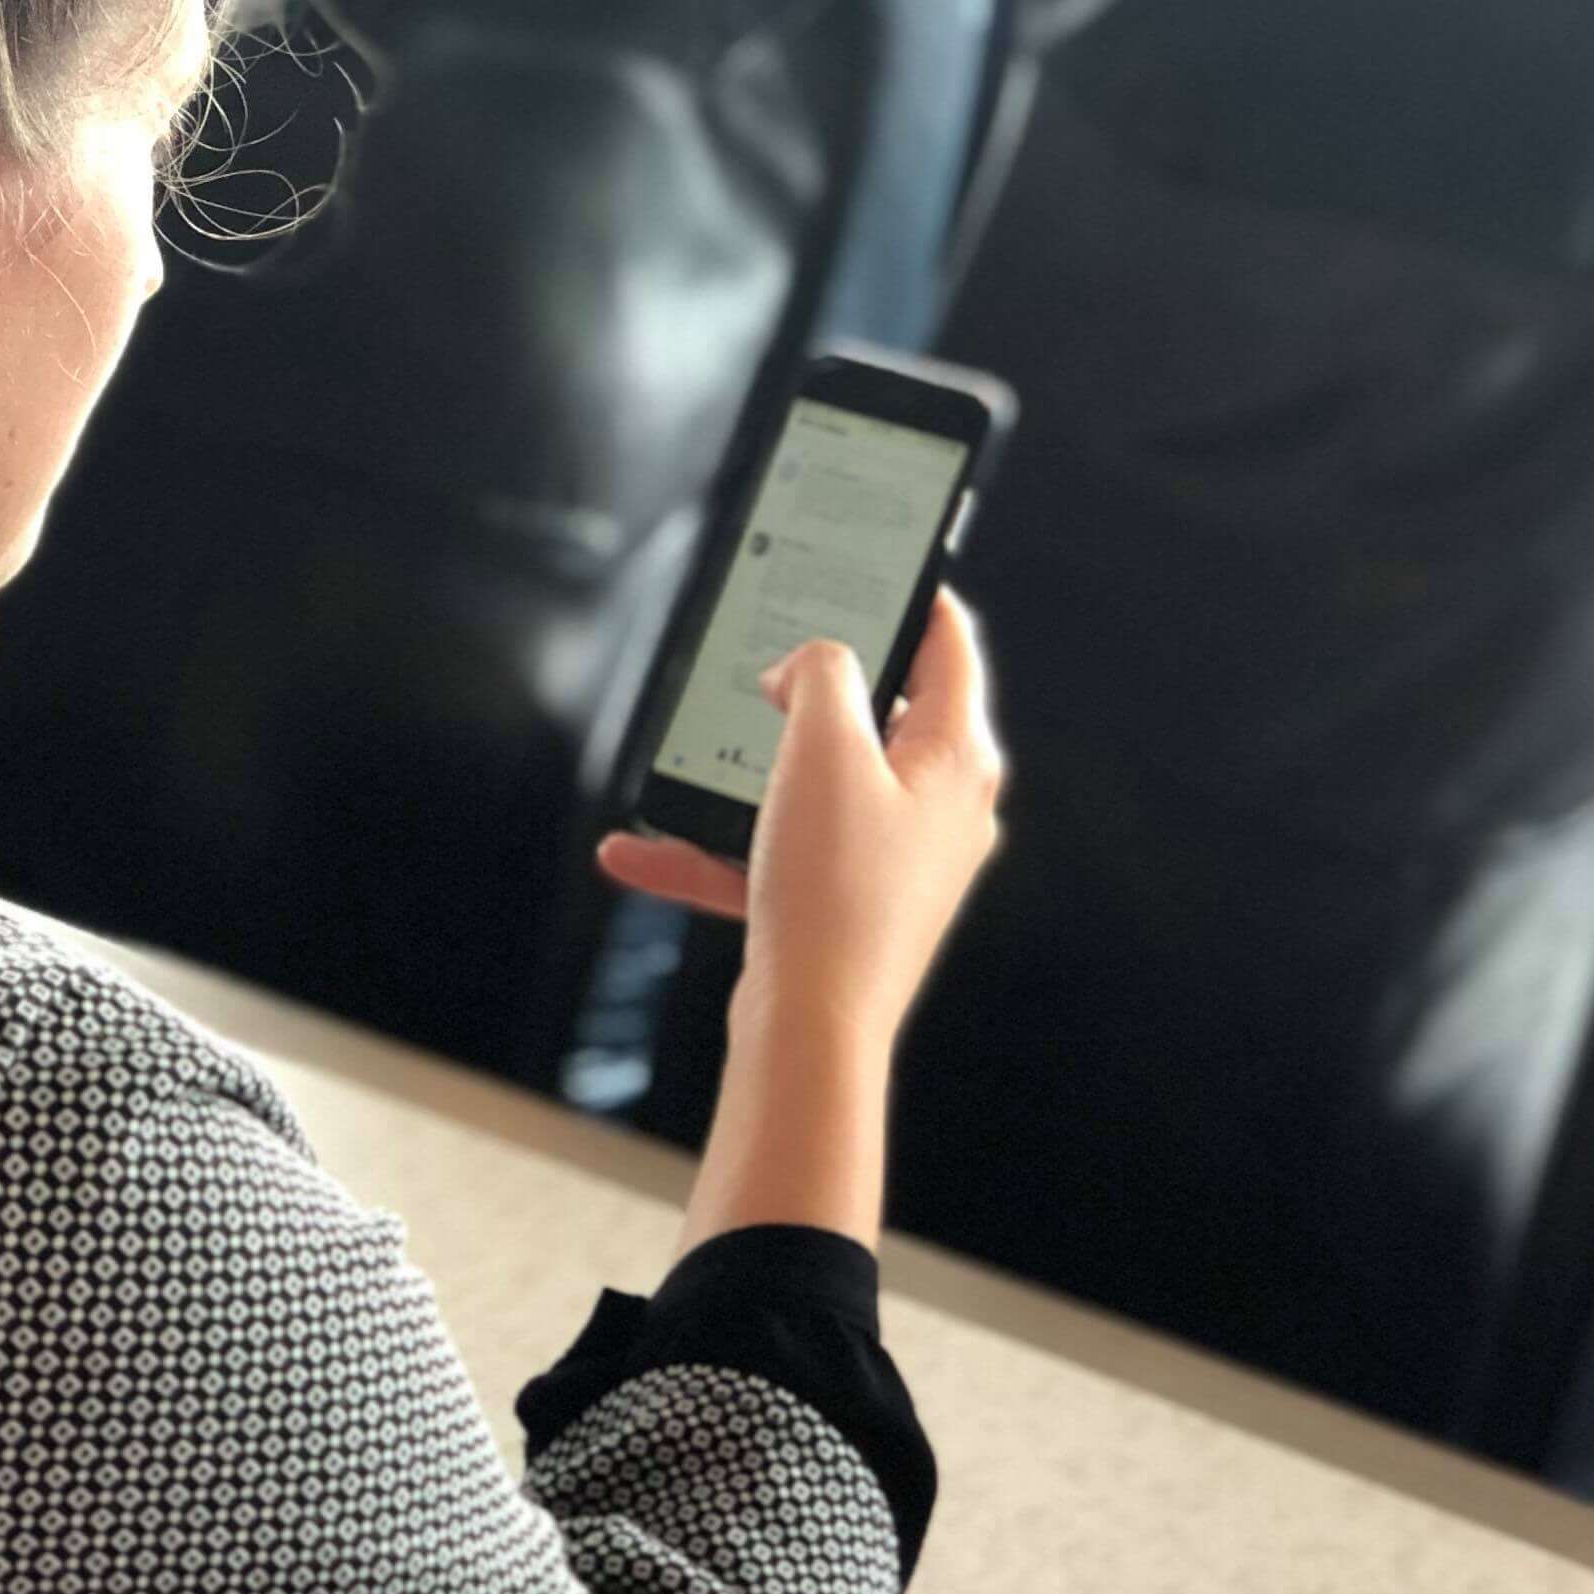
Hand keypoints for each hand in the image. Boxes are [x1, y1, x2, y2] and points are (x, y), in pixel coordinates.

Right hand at [598, 589, 1002, 1061]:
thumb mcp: (822, 748)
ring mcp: (896, 861)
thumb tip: (810, 670)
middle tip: (769, 652)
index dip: (913, 592)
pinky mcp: (848, 906)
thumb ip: (819, 674)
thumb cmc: (834, 890)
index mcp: (956, 758)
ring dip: (744, 774)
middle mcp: (941, 808)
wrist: (812, 1031)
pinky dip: (716, 849)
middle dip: (812, 687)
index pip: (949, 643)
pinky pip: (776, 857)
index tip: (878, 562)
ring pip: (816, 788)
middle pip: (882, 713)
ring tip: (690, 757)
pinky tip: (637, 851)